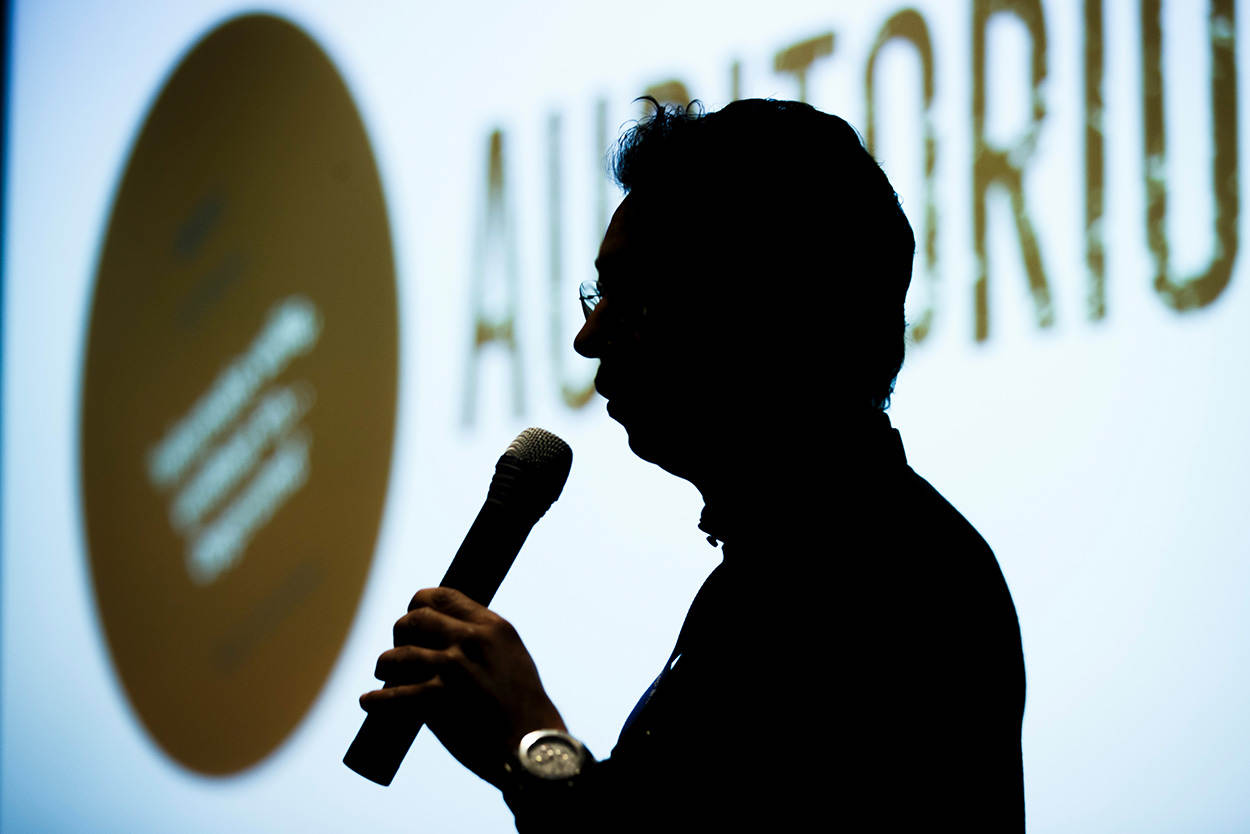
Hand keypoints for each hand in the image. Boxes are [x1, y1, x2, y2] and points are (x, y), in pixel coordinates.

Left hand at [359, 587, 566, 786]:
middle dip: (400, 634)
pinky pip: (391, 695)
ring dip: (385, 666)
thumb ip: (481, 642)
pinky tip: (369, 702)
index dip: (419, 604)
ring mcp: (452, 668)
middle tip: (399, 651)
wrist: (531, 746)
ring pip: (397, 655)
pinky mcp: (436, 700)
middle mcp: (470, 640)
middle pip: (414, 620)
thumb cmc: (522, 710)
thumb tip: (443, 635)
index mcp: (491, 627)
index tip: (412, 616)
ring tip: (384, 674)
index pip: (442, 596)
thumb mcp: (511, 658)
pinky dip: (376, 701)